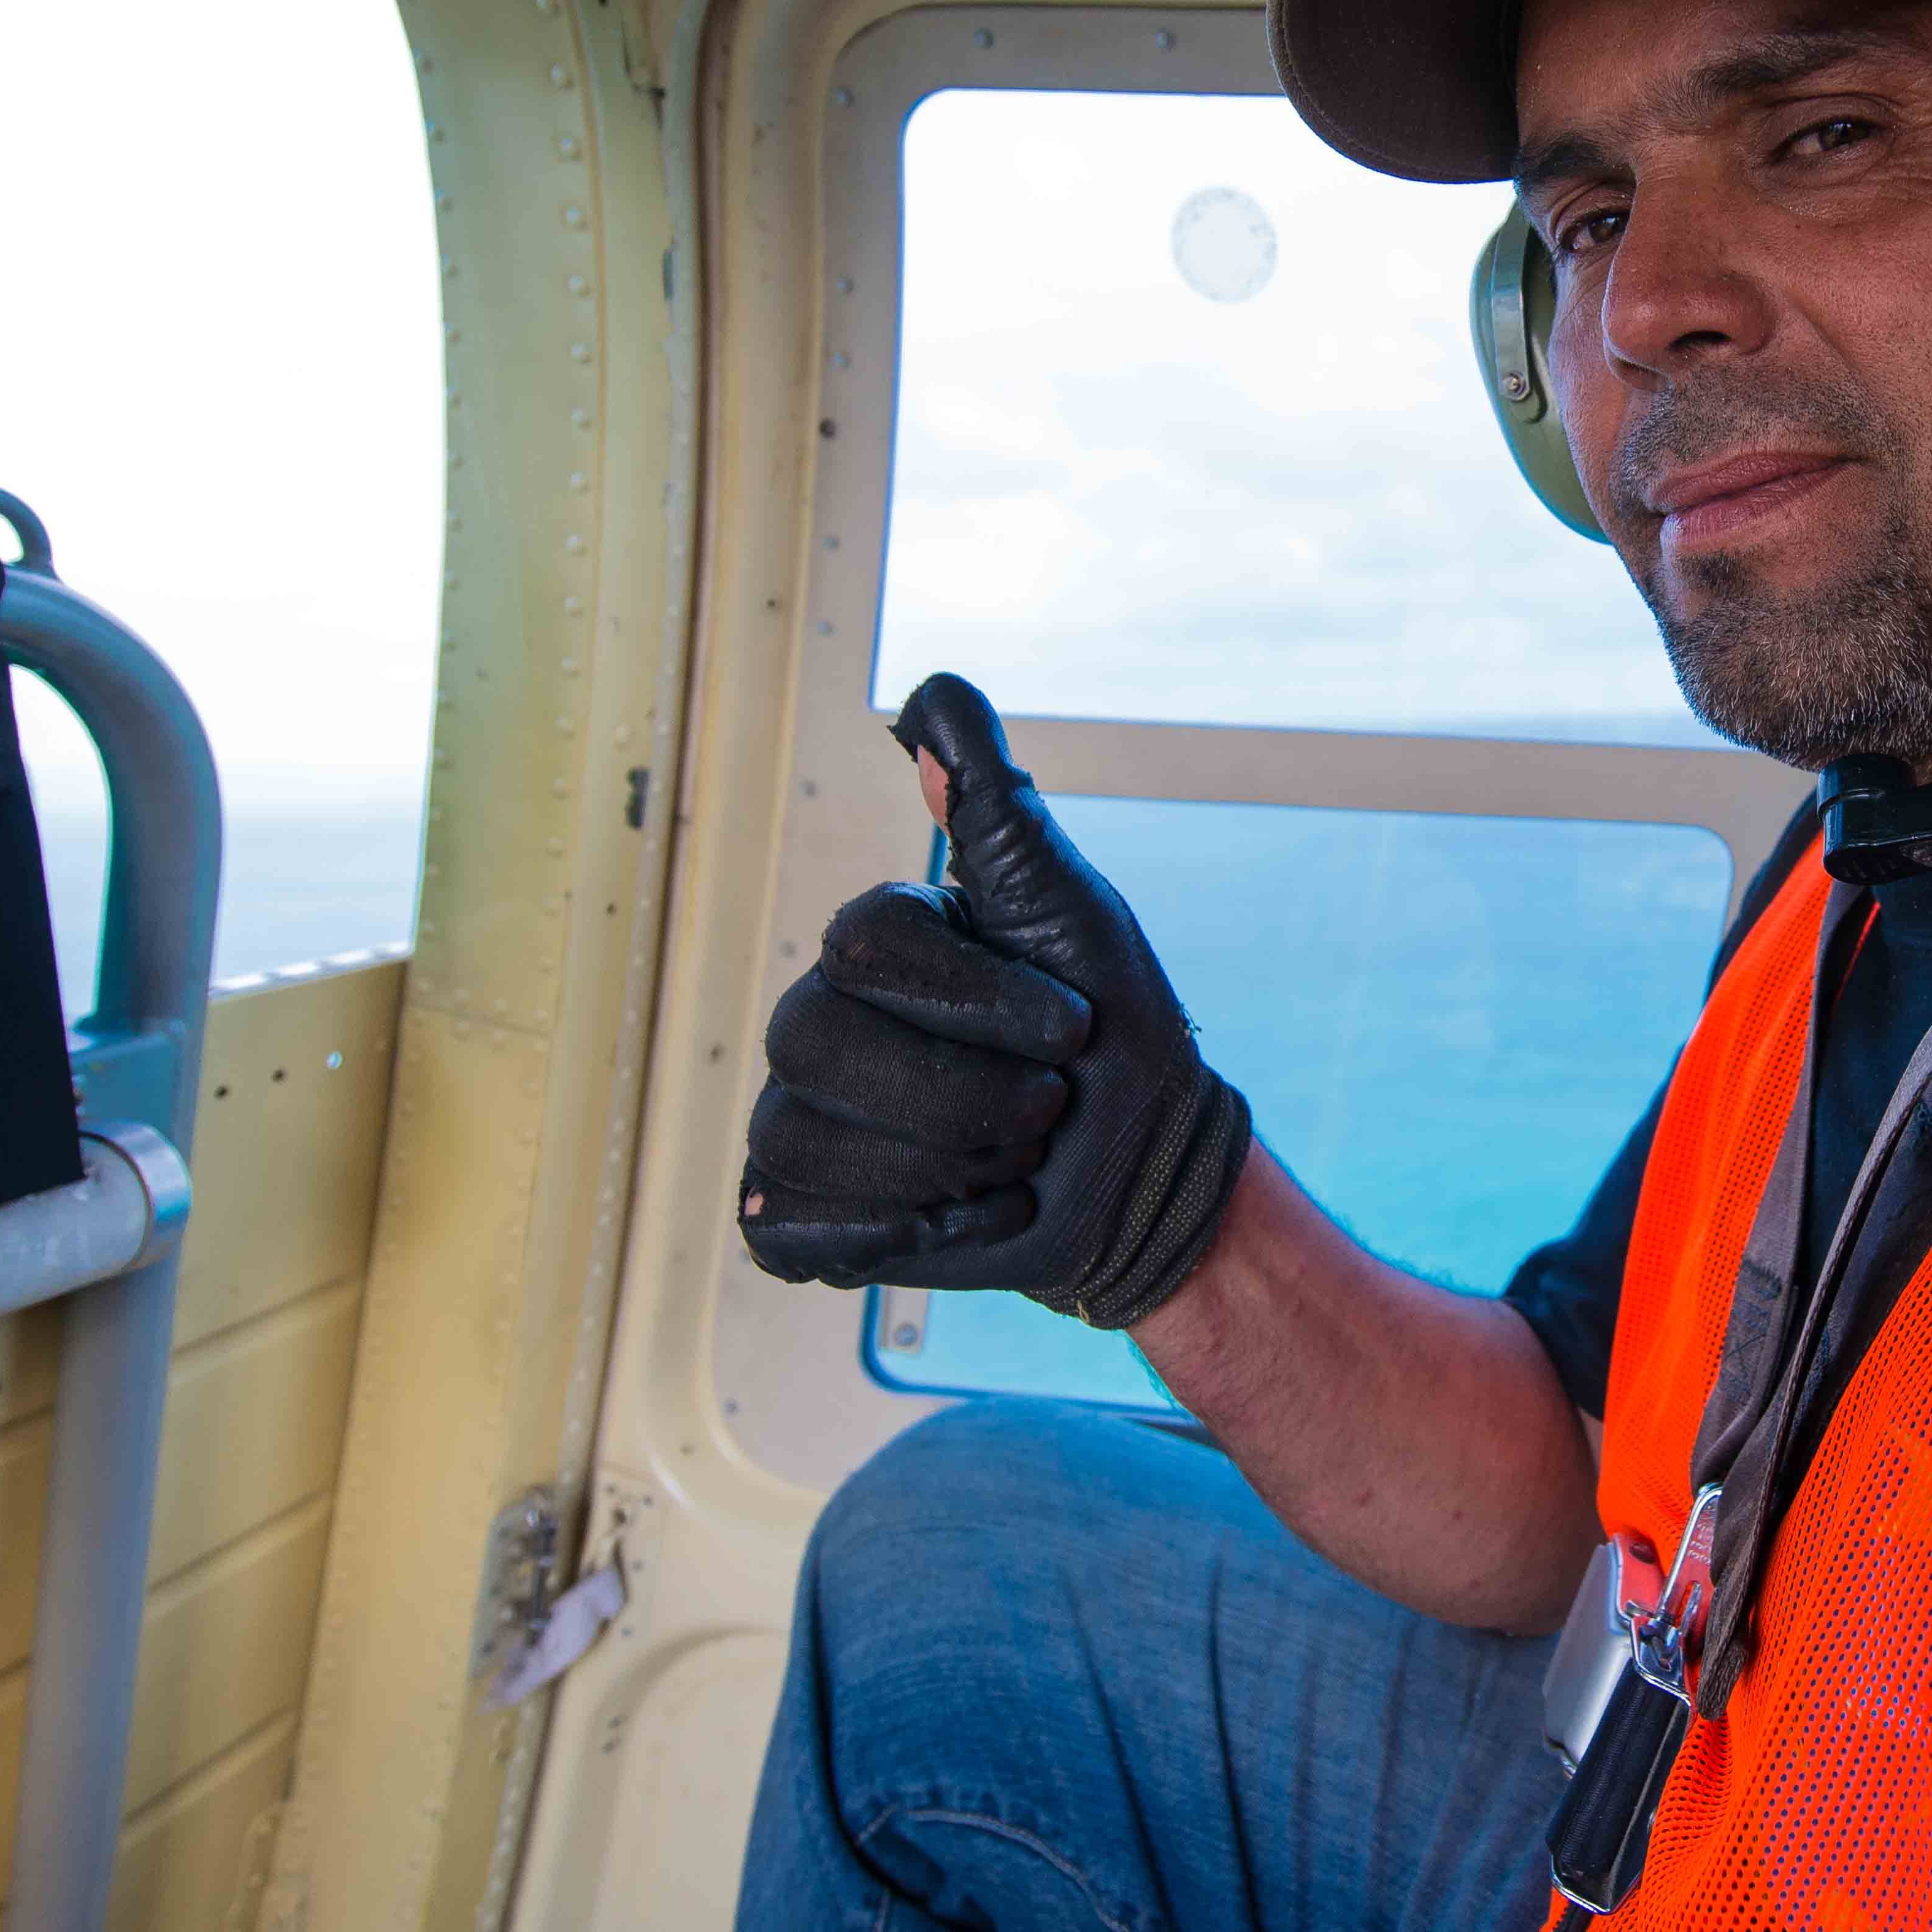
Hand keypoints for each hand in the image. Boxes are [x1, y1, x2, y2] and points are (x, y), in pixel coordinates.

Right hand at [739, 674, 1253, 1325]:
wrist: (1147, 1175)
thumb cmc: (1118, 1035)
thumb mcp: (1073, 910)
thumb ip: (995, 811)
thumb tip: (928, 693)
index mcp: (875, 950)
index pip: (864, 944)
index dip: (979, 997)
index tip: (1070, 1026)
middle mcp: (818, 1023)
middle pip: (815, 1041)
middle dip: (962, 1093)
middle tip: (1044, 1106)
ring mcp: (802, 1122)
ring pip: (800, 1138)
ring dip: (943, 1168)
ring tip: (1011, 1160)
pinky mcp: (804, 1220)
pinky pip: (784, 1227)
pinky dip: (896, 1238)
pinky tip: (965, 1222)